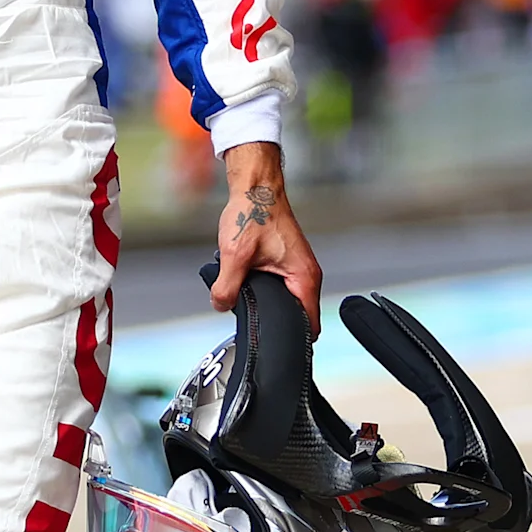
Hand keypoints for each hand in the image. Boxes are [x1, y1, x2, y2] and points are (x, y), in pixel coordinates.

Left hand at [208, 141, 321, 328]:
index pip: (310, 324)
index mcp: (304, 277)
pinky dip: (264, 290)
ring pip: (285, 300)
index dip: (292, 337)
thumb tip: (221, 306)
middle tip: (253, 326)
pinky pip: (279, 287)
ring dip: (268, 304)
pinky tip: (247, 288)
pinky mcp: (285, 263)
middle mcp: (306, 275)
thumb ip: (227, 287)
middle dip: (276, 322)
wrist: (255, 188)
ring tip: (248, 305)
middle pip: (297, 315)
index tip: (274, 344)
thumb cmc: (253, 213)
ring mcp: (297, 268)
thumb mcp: (234, 255)